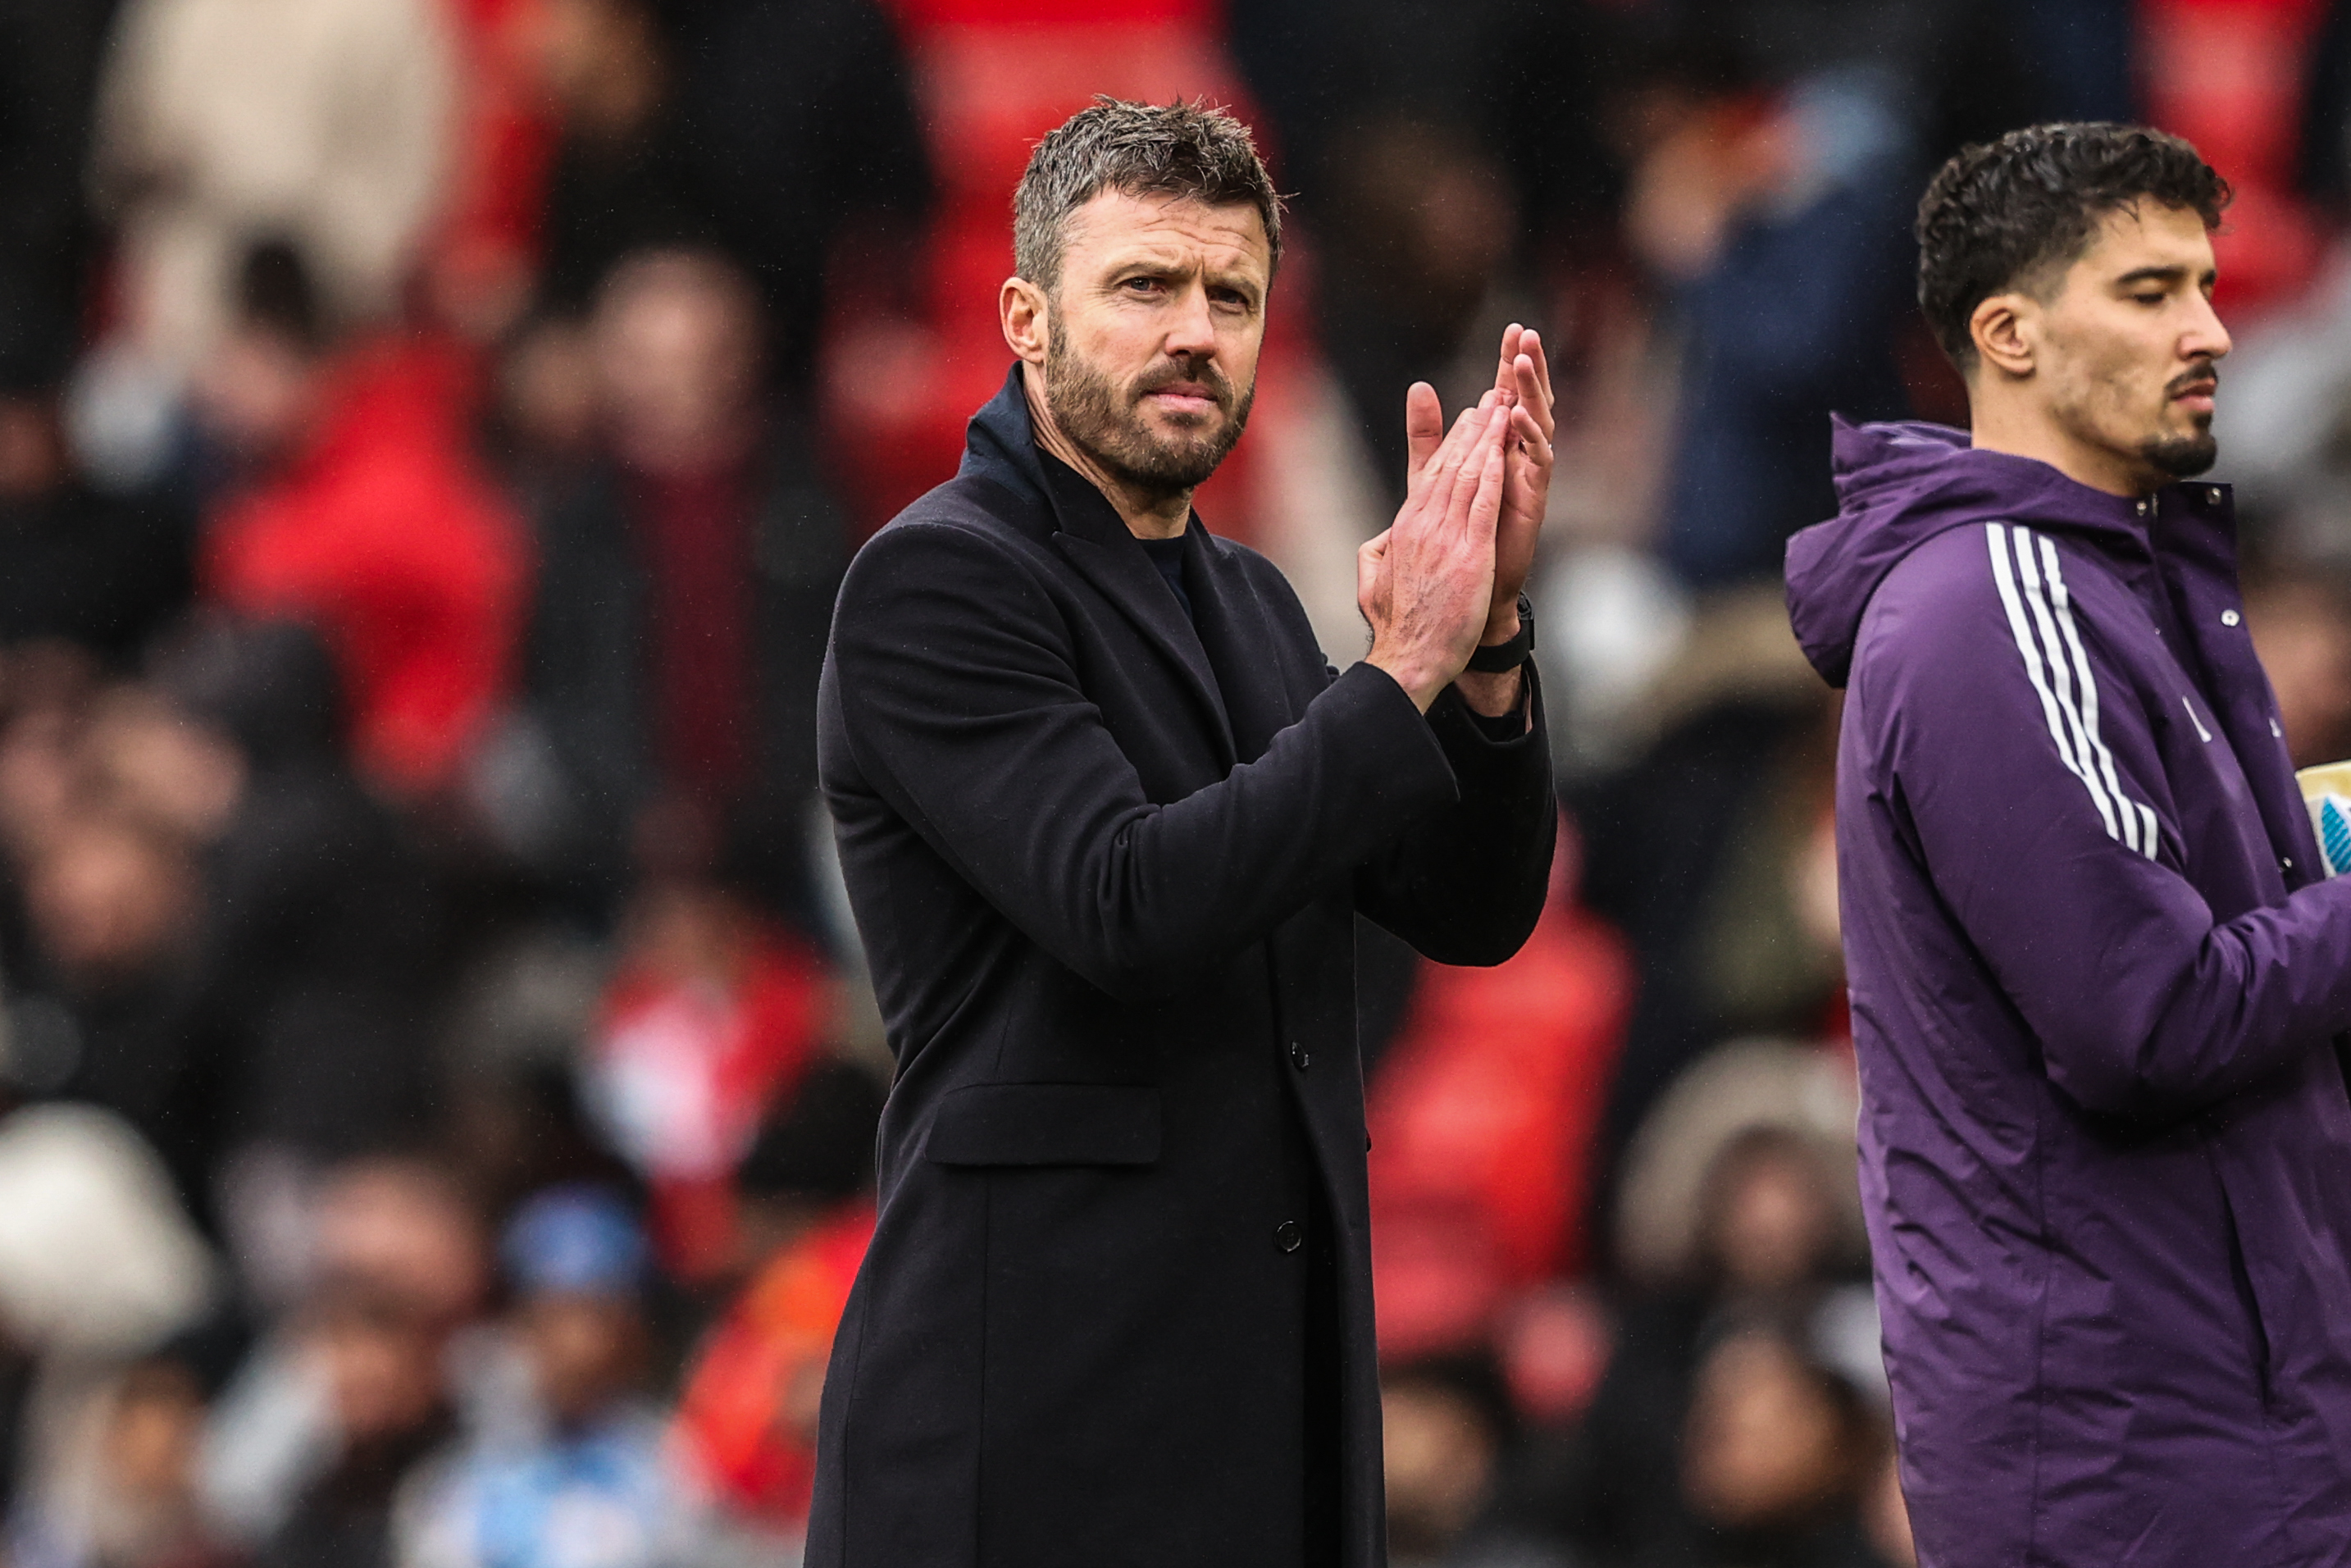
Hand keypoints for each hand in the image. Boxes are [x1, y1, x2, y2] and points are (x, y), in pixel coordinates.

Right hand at [1360, 400, 1509, 710]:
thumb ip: (1376, 555)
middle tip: (1489, 398)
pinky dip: (1494, 468)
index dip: (1449, 445)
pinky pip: (1484, 499)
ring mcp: (1445, 536)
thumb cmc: (1397, 628)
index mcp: (1403, 529)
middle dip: (1471, 428)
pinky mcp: (1469, 551)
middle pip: (1449, 465)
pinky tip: (1505, 445)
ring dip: (1486, 437)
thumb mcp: (1373, 583)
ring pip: (1467, 473)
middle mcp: (1422, 524)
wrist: (1410, 656)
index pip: (1428, 477)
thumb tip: (1379, 540)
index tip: (1465, 423)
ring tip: (1501, 406)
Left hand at [1403, 325, 1553, 646]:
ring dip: (1532, 392)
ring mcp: (1529, 474)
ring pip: (1538, 422)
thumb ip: (1427, 433)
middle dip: (1529, 367)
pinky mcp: (1533, 497)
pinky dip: (1530, 436)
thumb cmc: (1459, 529)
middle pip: (1528, 399)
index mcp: (1499, 444)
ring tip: (1523, 363)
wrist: (1469, 584)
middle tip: (1526, 334)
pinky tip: (1518, 416)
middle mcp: (1518, 454)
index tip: (1514, 329)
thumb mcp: (1434, 473)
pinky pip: (1538, 460)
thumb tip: (1418, 386)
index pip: (1507, 393)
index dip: (1510, 363)